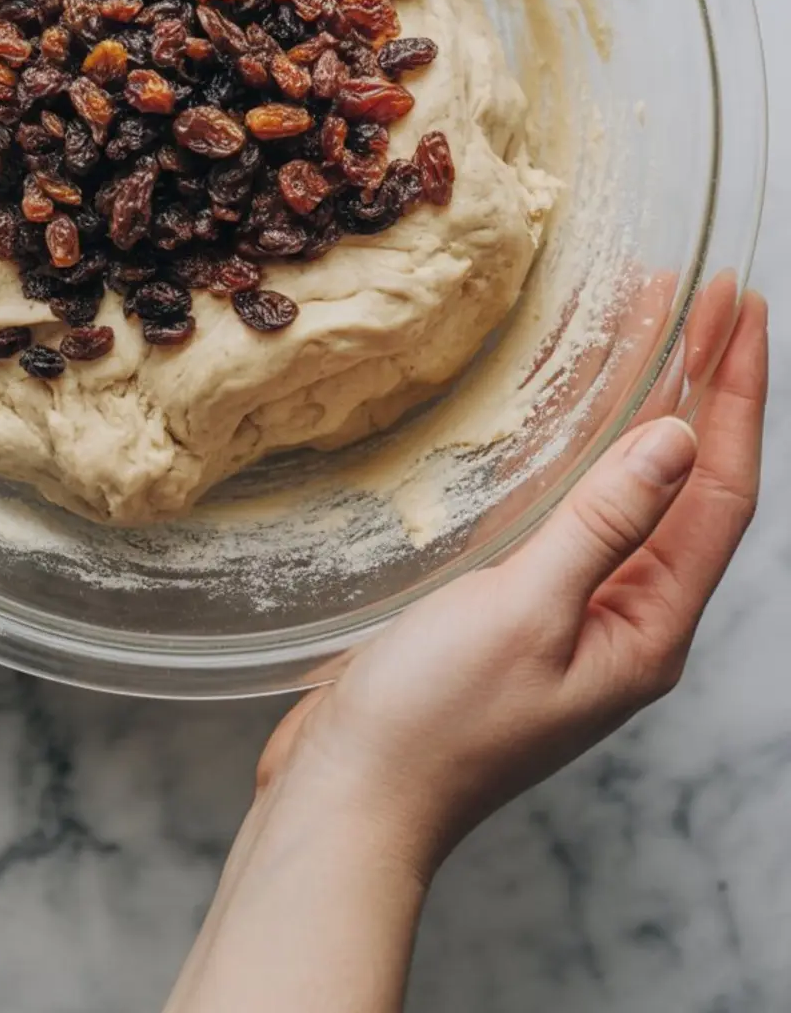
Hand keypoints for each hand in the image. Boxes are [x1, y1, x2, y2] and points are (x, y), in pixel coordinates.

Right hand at [167, 284, 766, 1012]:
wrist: (351, 796)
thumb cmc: (436, 722)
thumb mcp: (528, 612)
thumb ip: (605, 521)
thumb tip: (679, 439)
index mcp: (649, 628)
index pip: (720, 492)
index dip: (738, 395)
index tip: (742, 311)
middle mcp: (623, 615)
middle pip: (683, 481)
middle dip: (702, 385)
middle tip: (708, 296)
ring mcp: (568, 608)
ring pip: (624, 484)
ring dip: (642, 403)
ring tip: (652, 322)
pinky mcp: (512, 602)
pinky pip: (566, 502)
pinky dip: (576, 442)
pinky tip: (570, 401)